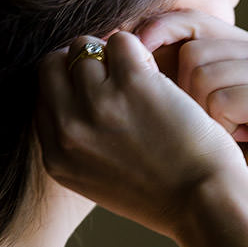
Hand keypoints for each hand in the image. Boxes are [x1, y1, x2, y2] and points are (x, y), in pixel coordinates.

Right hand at [34, 30, 247, 238]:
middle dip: (79, 62)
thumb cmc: (164, 195)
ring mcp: (97, 104)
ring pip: (86, 47)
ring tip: (139, 76)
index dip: (68, 84)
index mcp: (57, 158)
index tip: (93, 86)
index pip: (42, 97)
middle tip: (110, 73)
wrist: (204, 205)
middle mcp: (69, 129)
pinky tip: (155, 73)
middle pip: (52, 65)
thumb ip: (77, 145)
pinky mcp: (132, 83)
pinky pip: (122, 41)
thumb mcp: (99, 182)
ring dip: (111, 54)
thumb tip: (75, 99)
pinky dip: (138, 50)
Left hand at [132, 9, 247, 239]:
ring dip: (200, 117)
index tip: (126, 63)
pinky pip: (224, 100)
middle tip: (197, 130)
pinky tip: (241, 145)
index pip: (190, 21)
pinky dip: (221, 131)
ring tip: (223, 140)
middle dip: (180, 95)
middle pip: (192, 51)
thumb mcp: (190, 112)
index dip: (154, 36)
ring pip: (203, 75)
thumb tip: (106, 48)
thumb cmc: (223, 165)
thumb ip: (165, 76)